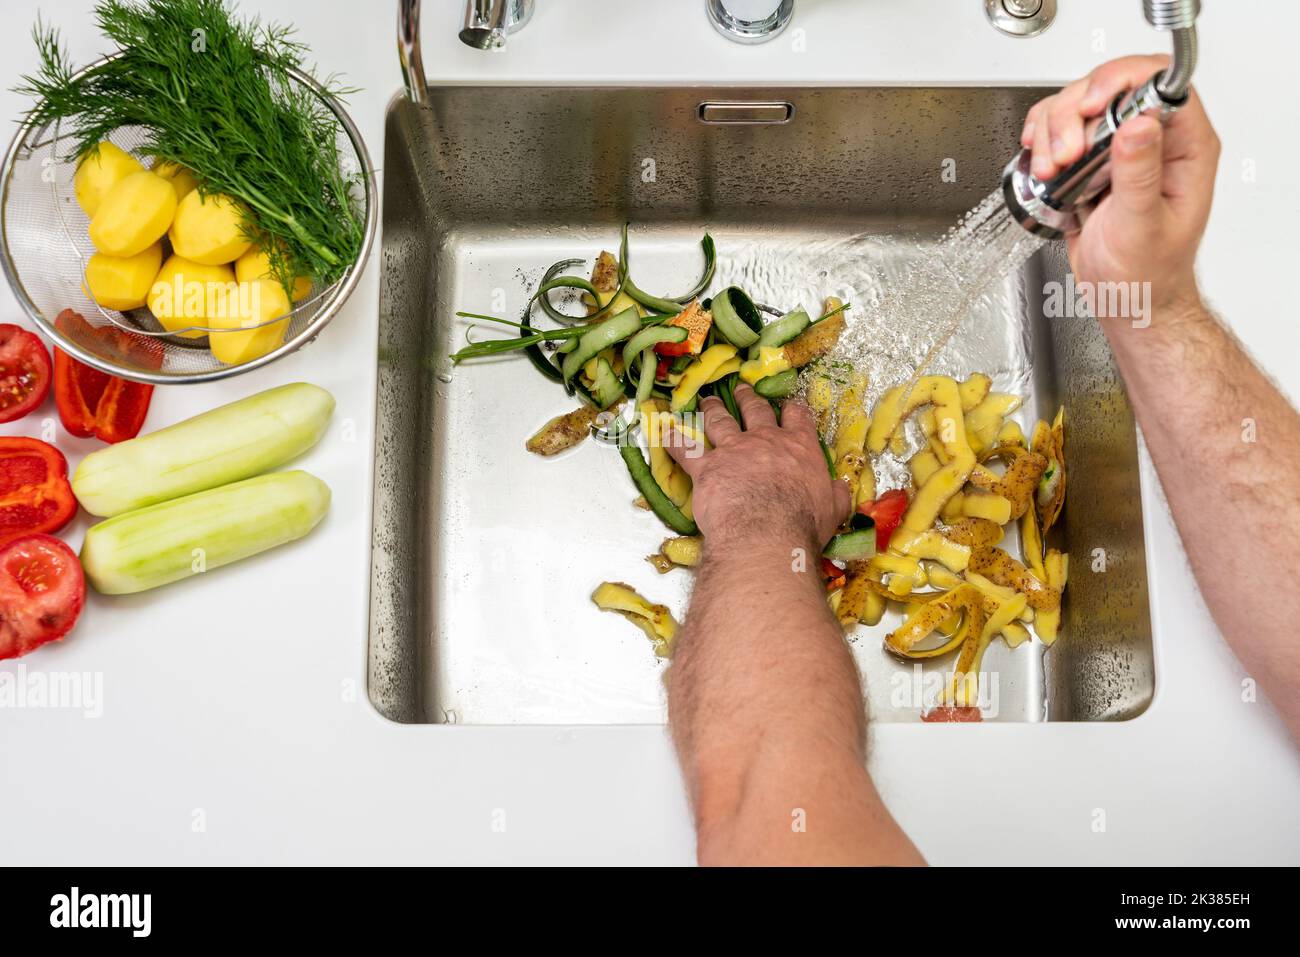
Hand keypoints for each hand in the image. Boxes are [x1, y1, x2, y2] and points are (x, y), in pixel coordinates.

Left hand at [666, 384, 849, 551]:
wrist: (767, 533)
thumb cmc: (804, 523)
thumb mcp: (832, 508)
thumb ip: (835, 495)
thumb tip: (841, 489)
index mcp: (799, 448)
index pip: (797, 419)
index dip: (791, 410)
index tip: (787, 405)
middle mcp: (766, 441)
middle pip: (755, 410)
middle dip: (749, 398)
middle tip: (743, 389)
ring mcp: (734, 450)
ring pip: (720, 421)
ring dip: (712, 410)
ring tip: (708, 402)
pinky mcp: (707, 467)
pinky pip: (686, 449)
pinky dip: (674, 440)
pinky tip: (665, 432)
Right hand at [1020, 55, 1220, 314]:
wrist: (1128, 301)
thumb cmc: (1146, 275)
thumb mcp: (1142, 228)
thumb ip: (1140, 175)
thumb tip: (1138, 124)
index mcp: (1186, 149)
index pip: (1162, 83)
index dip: (1121, 83)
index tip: (1089, 110)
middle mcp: (1156, 140)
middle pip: (1111, 87)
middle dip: (1074, 115)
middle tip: (1064, 156)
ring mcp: (1121, 148)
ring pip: (1080, 104)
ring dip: (1053, 131)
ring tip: (1050, 169)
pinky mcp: (1092, 161)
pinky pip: (1062, 129)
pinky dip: (1042, 140)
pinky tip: (1041, 162)